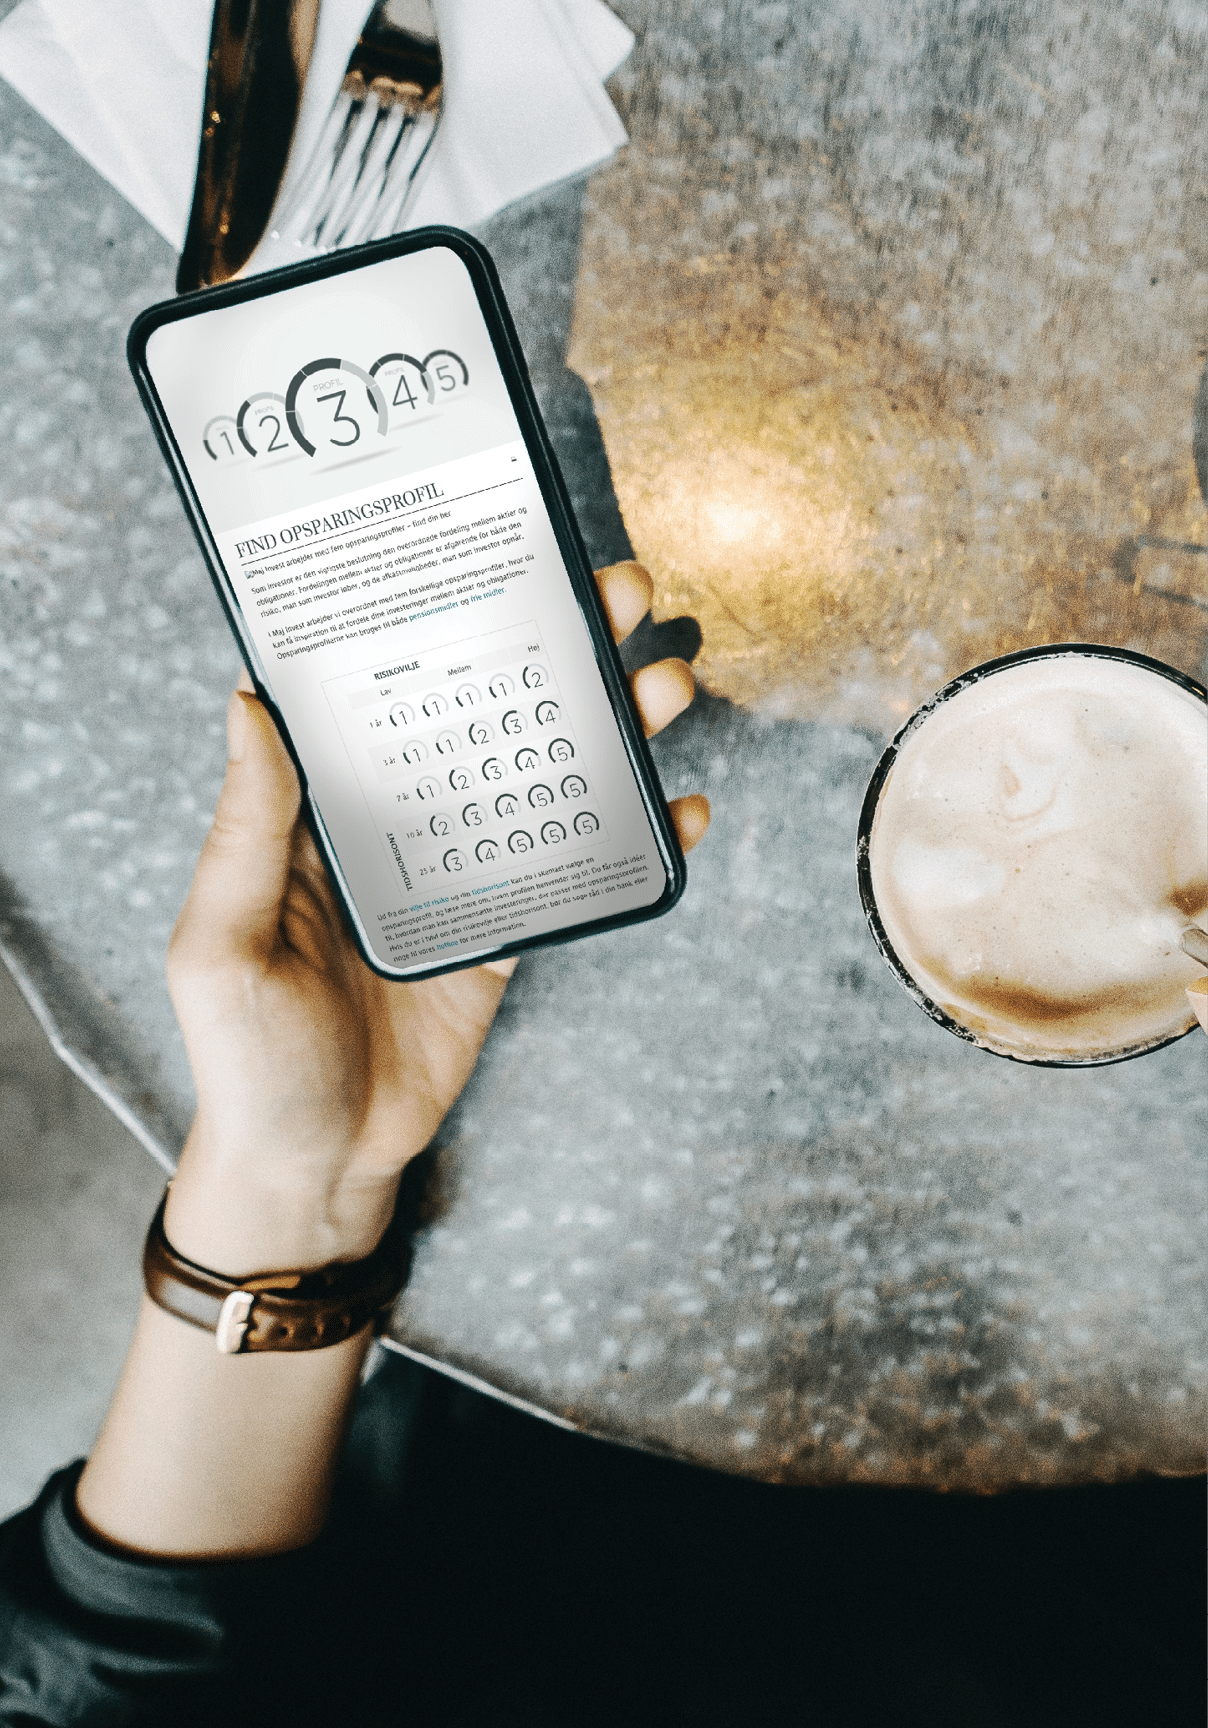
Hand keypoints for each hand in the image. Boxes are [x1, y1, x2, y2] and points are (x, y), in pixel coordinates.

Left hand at [164, 562, 708, 1275]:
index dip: (441, 623)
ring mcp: (463, 875)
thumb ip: (246, 831)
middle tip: (618, 595)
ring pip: (546, 775)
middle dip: (556, 648)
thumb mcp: (222, 944)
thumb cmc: (248, 1061)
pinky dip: (636, 840)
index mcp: (323, 812)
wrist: (318, 1167)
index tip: (497, 559)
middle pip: (487, 713)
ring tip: (667, 678)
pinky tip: (685, 810)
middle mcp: (400, 824)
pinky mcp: (508, 931)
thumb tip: (247, 703)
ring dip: (612, 724)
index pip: (388, 692)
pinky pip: (579, 870)